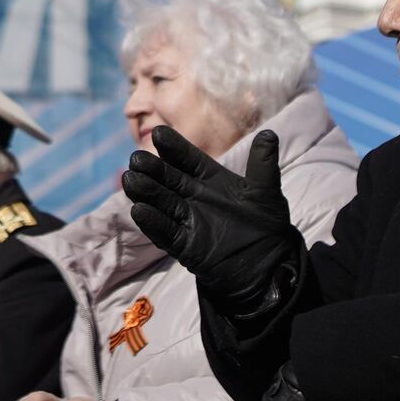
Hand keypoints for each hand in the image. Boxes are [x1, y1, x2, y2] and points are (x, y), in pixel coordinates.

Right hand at [123, 127, 302, 311]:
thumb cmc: (266, 226)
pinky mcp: (186, 247)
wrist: (268, 267)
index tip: (158, 133)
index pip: (189, 159)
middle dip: (153, 168)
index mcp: (211, 180)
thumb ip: (263, 165)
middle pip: (169, 179)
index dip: (175, 148)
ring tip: (131, 180)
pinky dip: (153, 223)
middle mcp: (195, 198)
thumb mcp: (266, 192)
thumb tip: (269, 134)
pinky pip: (166, 233)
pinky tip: (139, 211)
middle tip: (136, 158)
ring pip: (162, 203)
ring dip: (146, 192)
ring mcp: (188, 222)